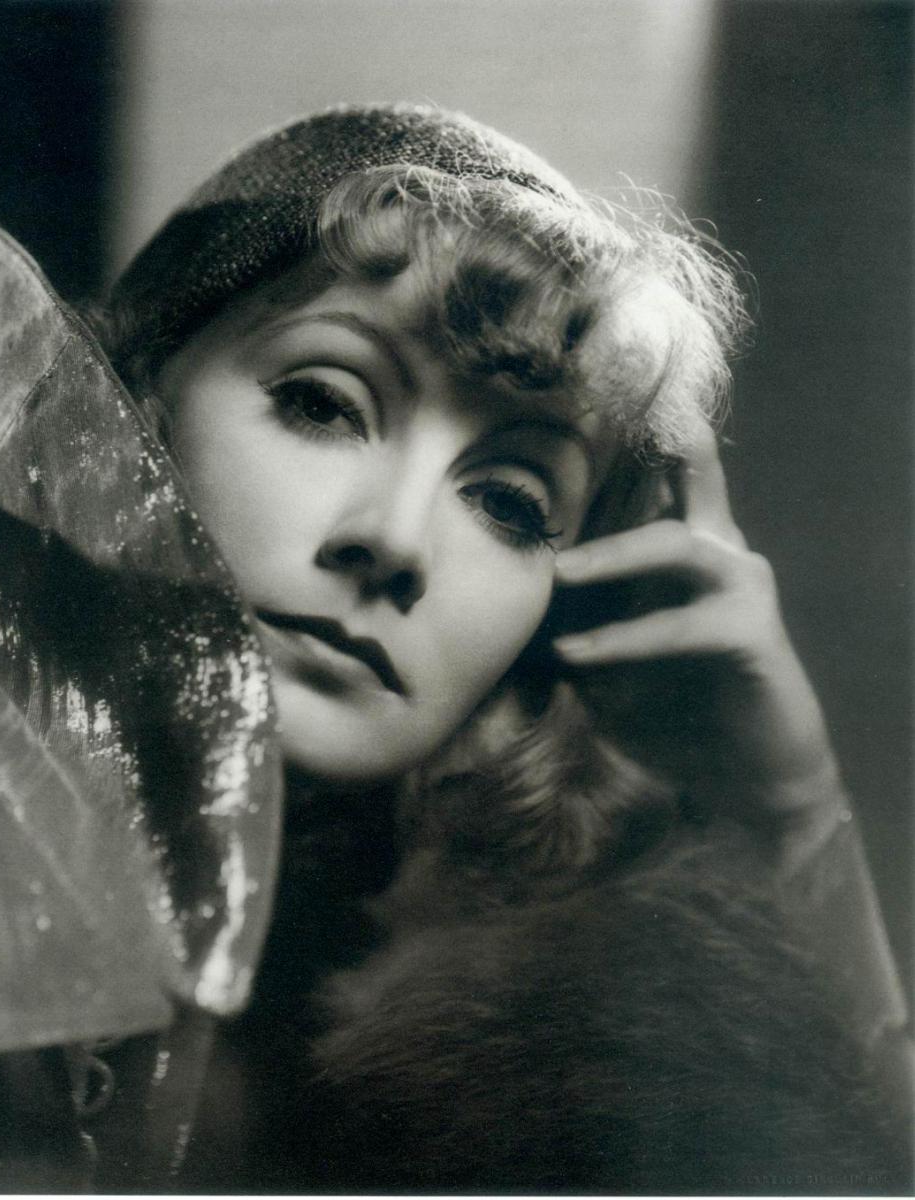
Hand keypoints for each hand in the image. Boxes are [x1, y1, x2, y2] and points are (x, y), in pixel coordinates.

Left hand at [552, 425, 844, 833]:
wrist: (747, 777)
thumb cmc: (676, 709)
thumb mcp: (609, 660)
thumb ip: (573, 621)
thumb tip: (500, 603)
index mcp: (688, 547)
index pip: (664, 475)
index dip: (635, 434)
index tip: (589, 394)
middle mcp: (720, 553)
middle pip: (685, 476)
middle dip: (631, 453)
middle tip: (565, 445)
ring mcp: (742, 588)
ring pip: (674, 545)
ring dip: (612, 555)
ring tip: (557, 572)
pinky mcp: (752, 636)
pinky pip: (679, 627)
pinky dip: (623, 640)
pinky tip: (575, 656)